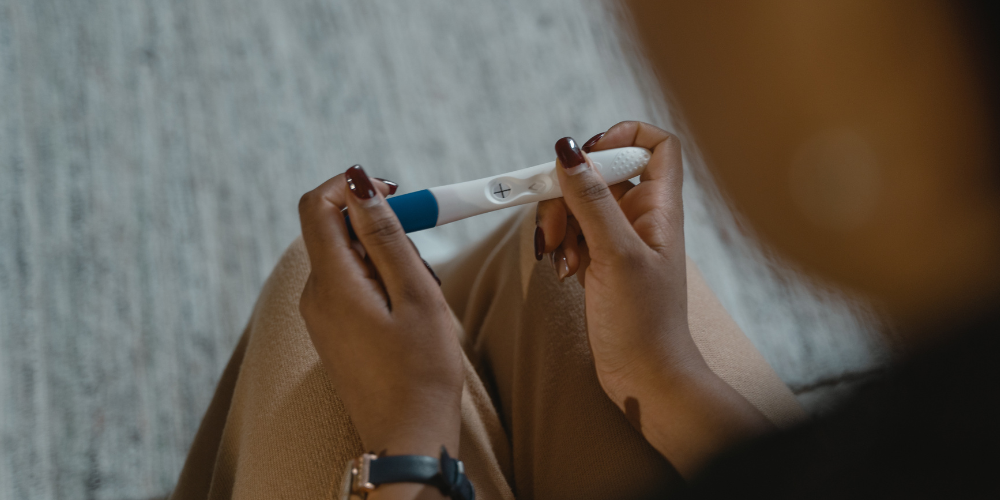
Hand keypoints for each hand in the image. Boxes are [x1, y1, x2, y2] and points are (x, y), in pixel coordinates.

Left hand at [297, 166, 462, 464]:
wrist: (408, 438)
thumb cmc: (421, 370)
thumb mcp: (415, 294)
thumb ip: (385, 235)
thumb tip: (358, 183)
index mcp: (331, 282)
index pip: (317, 205)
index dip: (353, 186)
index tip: (396, 194)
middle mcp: (315, 295)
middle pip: (336, 231)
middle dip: (381, 227)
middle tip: (424, 257)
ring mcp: (321, 316)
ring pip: (349, 259)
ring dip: (386, 259)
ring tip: (421, 295)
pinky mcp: (332, 332)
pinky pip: (350, 286)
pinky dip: (381, 283)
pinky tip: (409, 314)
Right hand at [537, 122, 771, 476]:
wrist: (644, 377)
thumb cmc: (644, 322)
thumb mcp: (616, 255)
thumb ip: (591, 201)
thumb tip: (567, 149)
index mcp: (660, 207)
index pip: (655, 144)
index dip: (622, 135)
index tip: (586, 153)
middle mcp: (642, 216)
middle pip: (599, 173)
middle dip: (568, 193)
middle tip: (555, 226)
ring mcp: (619, 239)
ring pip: (579, 204)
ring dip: (559, 224)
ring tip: (561, 258)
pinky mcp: (599, 261)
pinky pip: (572, 234)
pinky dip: (561, 246)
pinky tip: (564, 272)